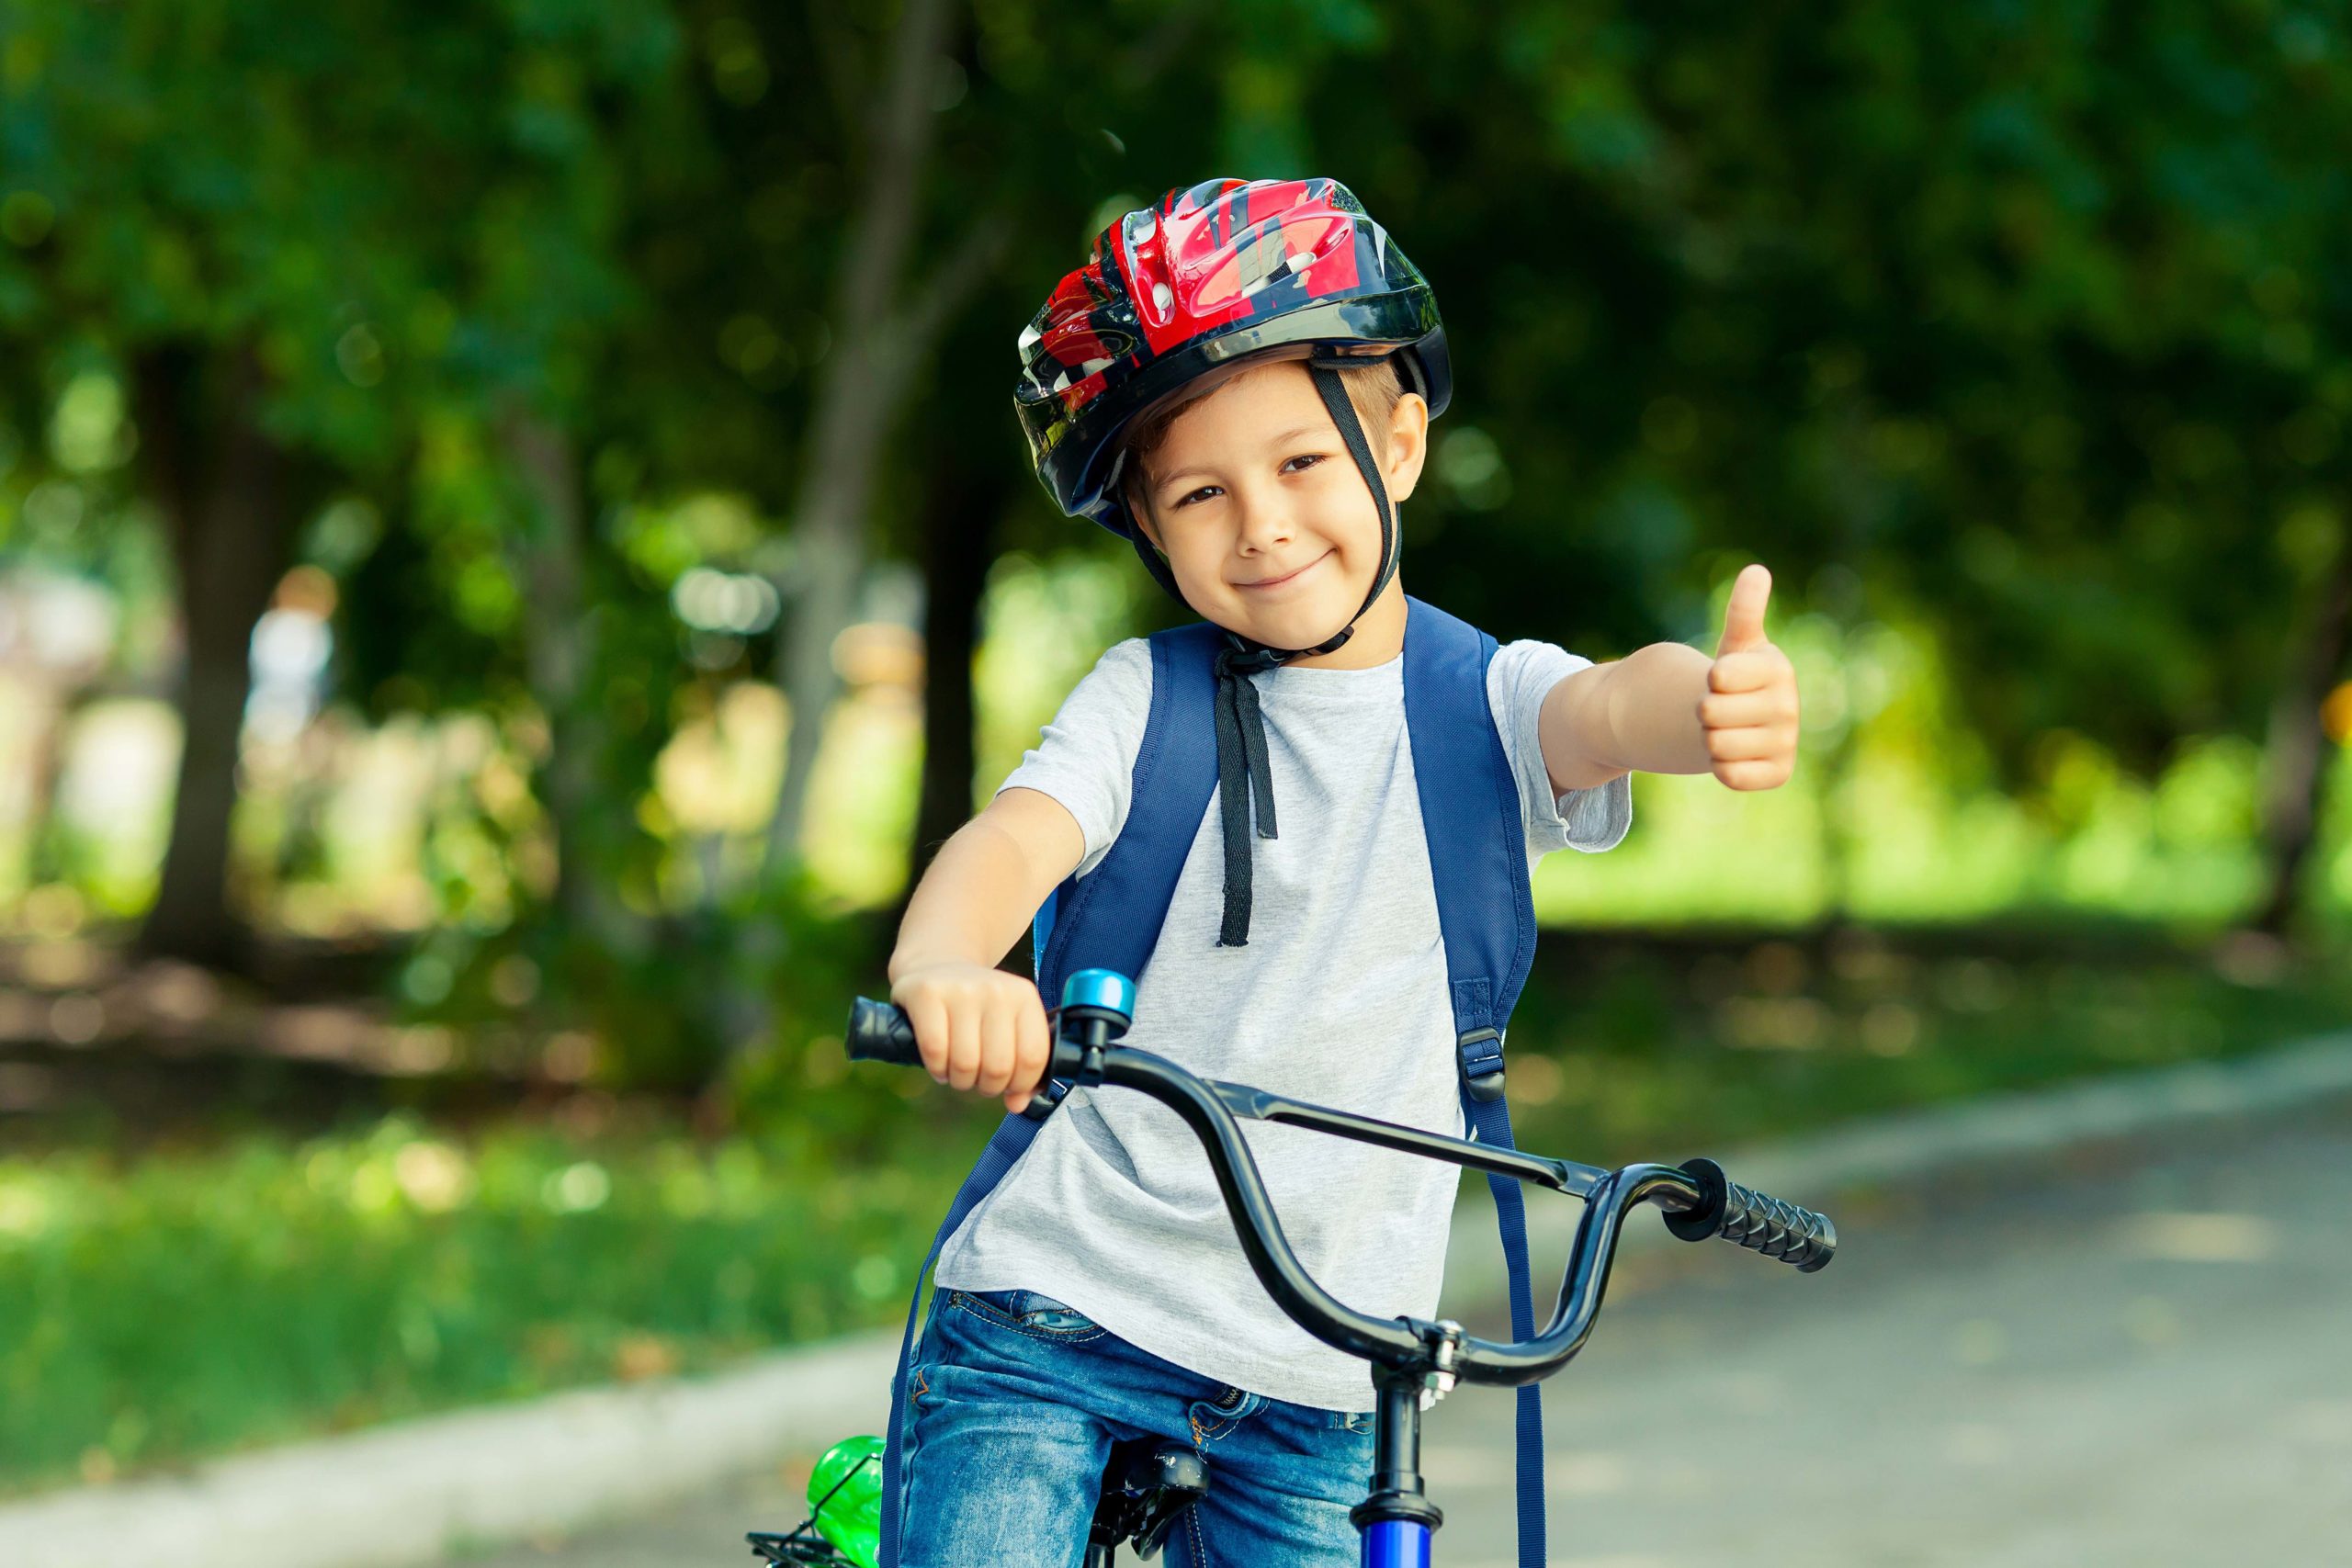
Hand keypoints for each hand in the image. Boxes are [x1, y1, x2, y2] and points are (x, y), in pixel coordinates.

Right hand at [889, 961, 1053, 1112]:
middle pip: (998, 1067)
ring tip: (958, 1072)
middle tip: (979, 1080)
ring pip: (966, 1064)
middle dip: (988, 1087)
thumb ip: (1022, 1066)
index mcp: (1024, 997)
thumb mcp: (1008, 1026)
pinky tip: (939, 1063)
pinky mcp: (927, 994)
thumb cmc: (977, 1008)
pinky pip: (935, 1051)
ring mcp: (961, 990)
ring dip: (960, 1081)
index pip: (1033, 1058)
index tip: (1009, 1087)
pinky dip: (937, 1069)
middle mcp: (996, 990)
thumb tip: (1018, 1104)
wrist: (936, 966)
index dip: (1021, 1085)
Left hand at [1701, 564, 1799, 790]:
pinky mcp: (1779, 773)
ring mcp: (1787, 742)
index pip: (1719, 677)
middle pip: (1712, 713)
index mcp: (1778, 668)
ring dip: (1710, 739)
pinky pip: (1731, 775)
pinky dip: (1722, 766)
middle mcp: (1789, 706)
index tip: (1720, 678)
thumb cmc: (1734, 677)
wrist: (1741, 721)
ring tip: (1725, 729)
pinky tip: (1733, 754)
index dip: (1709, 680)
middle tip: (1718, 708)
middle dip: (1704, 711)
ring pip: (1717, 744)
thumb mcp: (1737, 643)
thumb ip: (1744, 611)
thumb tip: (1757, 571)